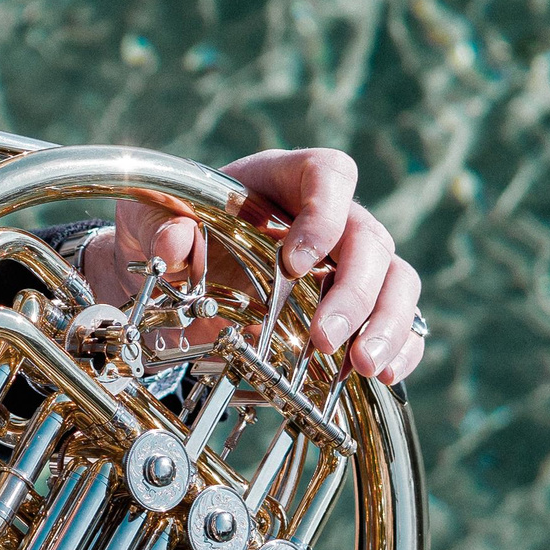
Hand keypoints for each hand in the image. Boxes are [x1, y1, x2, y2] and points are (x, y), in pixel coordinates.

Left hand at [77, 148, 424, 384]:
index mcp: (284, 179)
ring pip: (398, 281)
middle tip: (323, 339)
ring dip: (386, 325)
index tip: (295, 262)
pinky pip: (400, 321)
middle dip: (354, 293)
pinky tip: (382, 375)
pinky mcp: (359, 305)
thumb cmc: (171, 229)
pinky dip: (399, 348)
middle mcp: (331, 217)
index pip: (330, 174)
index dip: (325, 214)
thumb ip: (159, 225)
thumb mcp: (150, 218)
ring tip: (361, 366)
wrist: (174, 273)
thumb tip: (174, 241)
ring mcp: (350, 262)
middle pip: (370, 240)